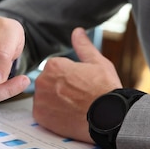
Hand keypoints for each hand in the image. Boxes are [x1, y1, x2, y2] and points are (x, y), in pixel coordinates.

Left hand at [33, 27, 121, 142]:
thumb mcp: (98, 63)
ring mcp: (40, 100)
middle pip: (48, 83)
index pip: (55, 69)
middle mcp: (42, 81)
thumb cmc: (106, 90)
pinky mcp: (40, 117)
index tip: (81, 84)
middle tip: (78, 96)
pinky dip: (52, 115)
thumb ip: (83, 46)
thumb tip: (77, 31)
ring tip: (74, 107)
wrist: (109, 117)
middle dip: (60, 88)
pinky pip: (43, 113)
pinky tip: (67, 115)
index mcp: (53, 66)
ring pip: (44, 98)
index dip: (70, 77)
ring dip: (55, 101)